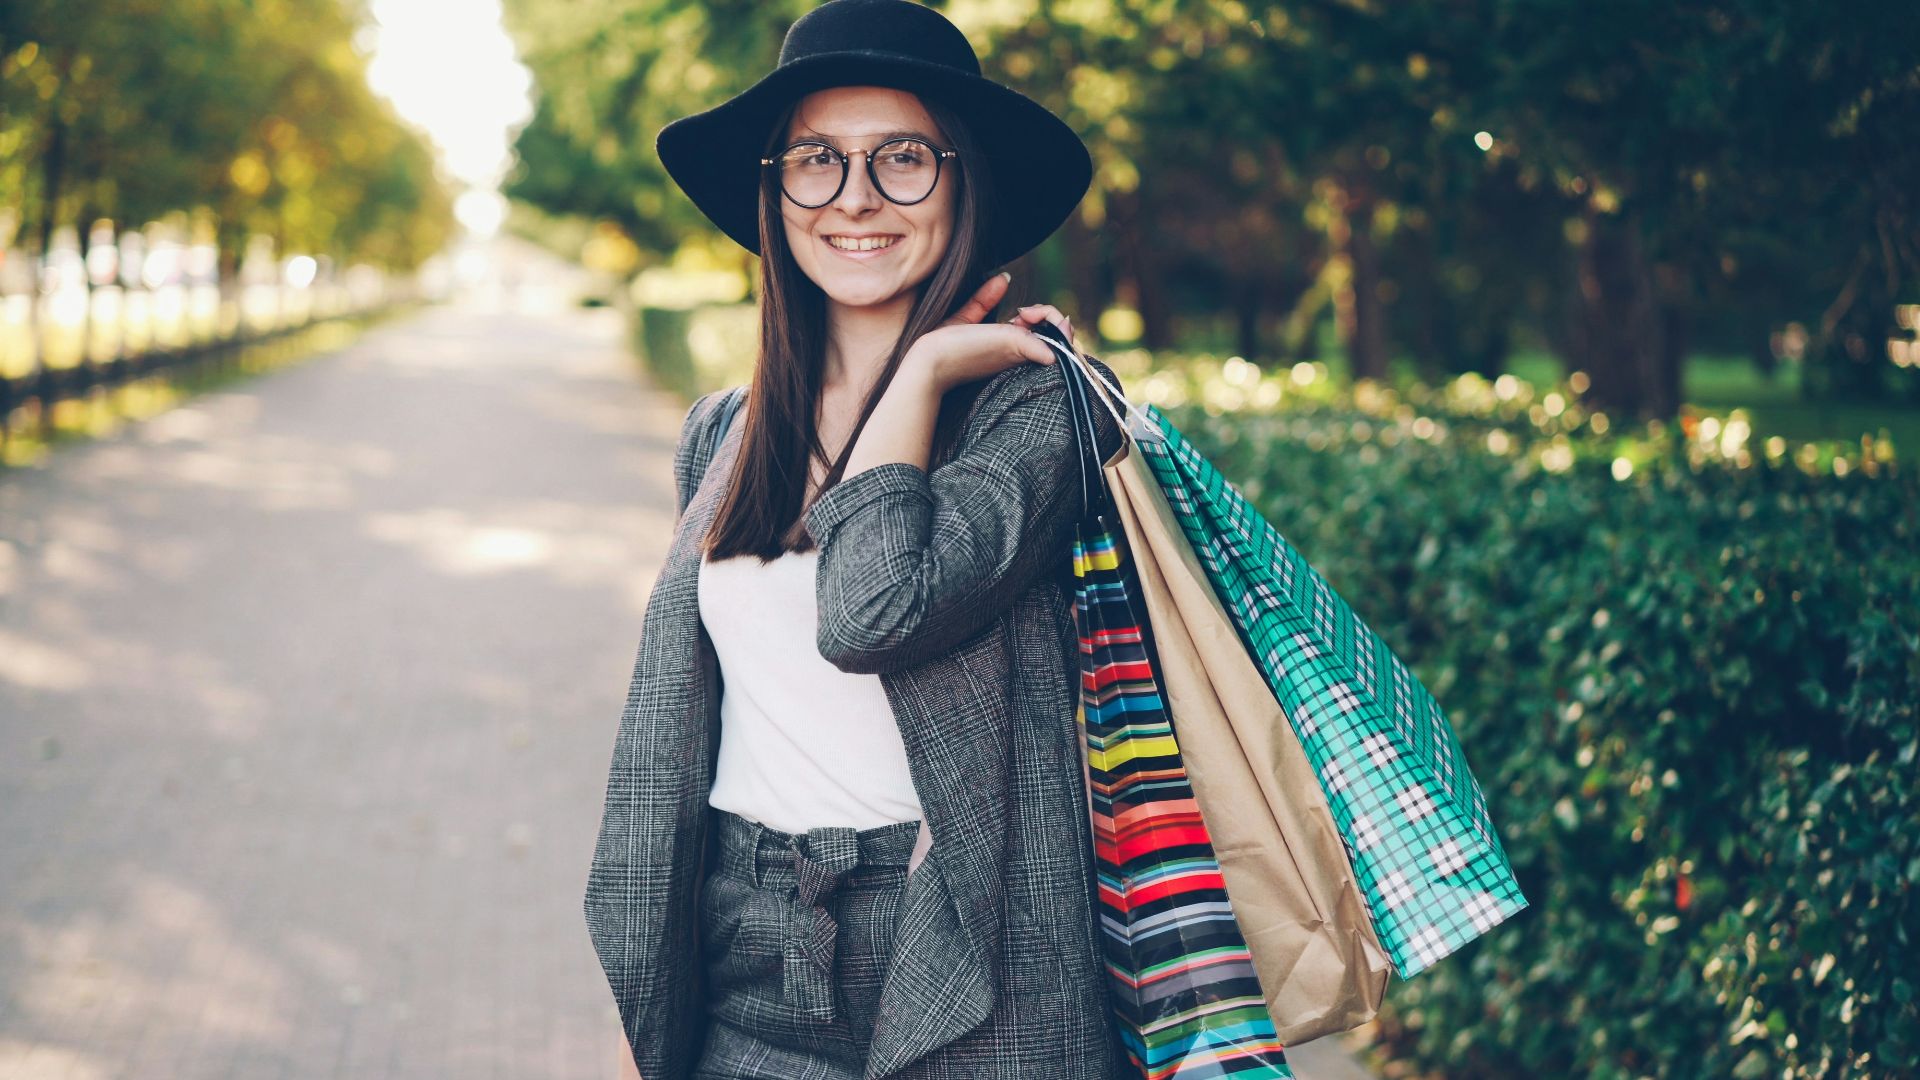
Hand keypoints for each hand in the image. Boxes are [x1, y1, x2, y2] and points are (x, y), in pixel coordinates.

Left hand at [907, 273, 1078, 394]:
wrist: (930, 363)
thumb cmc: (944, 347)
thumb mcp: (965, 318)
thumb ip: (983, 300)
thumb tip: (1004, 278)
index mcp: (1010, 346)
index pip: (1042, 332)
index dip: (1042, 316)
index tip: (1024, 310)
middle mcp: (1019, 353)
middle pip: (1057, 336)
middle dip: (1053, 317)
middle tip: (1029, 312)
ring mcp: (1020, 354)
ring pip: (1061, 340)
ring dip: (1056, 320)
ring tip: (1032, 314)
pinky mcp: (1016, 351)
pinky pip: (1050, 346)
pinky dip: (1055, 336)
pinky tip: (1035, 320)